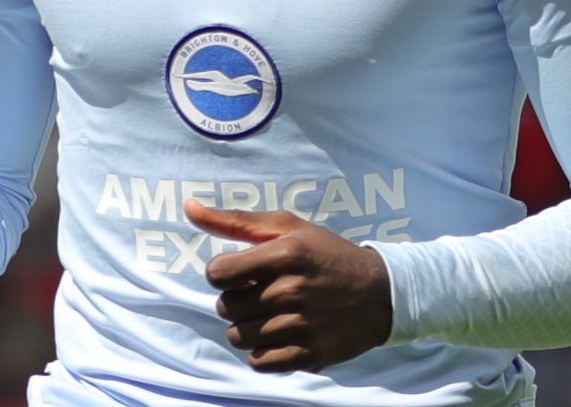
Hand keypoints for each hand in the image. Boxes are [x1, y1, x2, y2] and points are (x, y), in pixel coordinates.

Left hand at [186, 198, 393, 372]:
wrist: (381, 293)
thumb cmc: (327, 255)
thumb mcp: (289, 228)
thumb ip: (236, 221)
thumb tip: (189, 208)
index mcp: (286, 254)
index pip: (217, 273)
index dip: (223, 273)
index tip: (241, 272)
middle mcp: (291, 290)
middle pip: (226, 307)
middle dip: (237, 300)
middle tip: (262, 293)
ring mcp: (300, 326)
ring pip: (237, 337)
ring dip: (248, 327)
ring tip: (271, 314)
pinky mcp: (308, 355)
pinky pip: (258, 362)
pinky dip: (264, 351)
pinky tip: (281, 334)